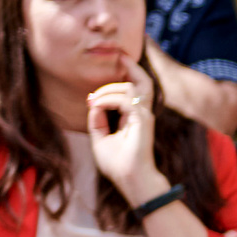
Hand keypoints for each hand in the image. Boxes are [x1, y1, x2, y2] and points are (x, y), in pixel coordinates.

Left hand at [86, 57, 166, 202]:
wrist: (132, 180)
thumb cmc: (118, 164)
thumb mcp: (100, 139)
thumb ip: (97, 120)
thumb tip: (93, 102)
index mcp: (134, 117)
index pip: (132, 91)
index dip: (116, 83)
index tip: (92, 94)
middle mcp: (142, 113)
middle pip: (141, 81)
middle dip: (129, 67)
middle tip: (117, 56)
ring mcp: (144, 116)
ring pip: (132, 87)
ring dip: (108, 89)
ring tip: (93, 98)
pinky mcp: (143, 120)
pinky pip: (126, 100)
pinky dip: (108, 99)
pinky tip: (96, 105)